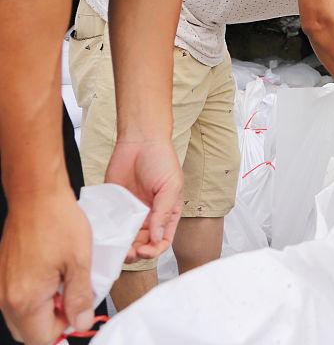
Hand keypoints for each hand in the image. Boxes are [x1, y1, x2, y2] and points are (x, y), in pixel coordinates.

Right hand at [0, 184, 93, 344]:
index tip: (79, 311)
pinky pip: (16, 298)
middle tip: (74, 298)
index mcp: (25, 299)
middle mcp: (7, 297)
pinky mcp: (2, 273)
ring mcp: (1, 285)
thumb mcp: (80, 262)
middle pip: (28, 331)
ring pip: (21, 316)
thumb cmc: (58, 223)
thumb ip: (80, 297)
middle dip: (53, 322)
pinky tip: (52, 275)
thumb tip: (81, 322)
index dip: (64, 328)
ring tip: (64, 284)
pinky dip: (34, 296)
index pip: (41, 338)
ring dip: (44, 309)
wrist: (36, 196)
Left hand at [104, 138, 182, 261]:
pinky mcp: (113, 206)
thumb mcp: (170, 186)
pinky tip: (103, 236)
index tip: (144, 251)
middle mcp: (148, 217)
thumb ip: (163, 213)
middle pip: (142, 245)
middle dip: (135, 252)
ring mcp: (130, 213)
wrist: (139, 140)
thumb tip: (156, 239)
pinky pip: (109, 225)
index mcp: (166, 214)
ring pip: (124, 239)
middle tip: (126, 252)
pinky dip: (106, 234)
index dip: (155, 250)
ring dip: (120, 247)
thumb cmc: (161, 160)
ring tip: (114, 247)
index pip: (162, 241)